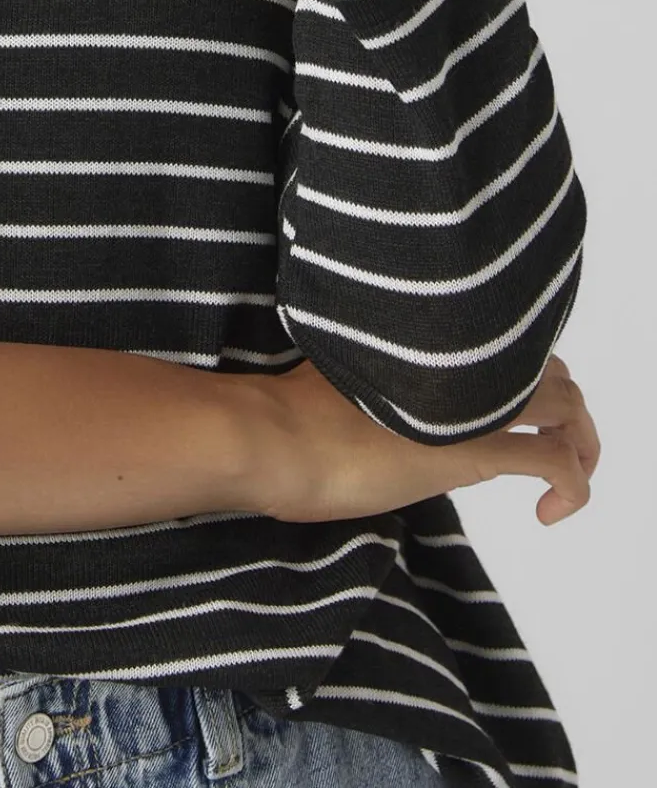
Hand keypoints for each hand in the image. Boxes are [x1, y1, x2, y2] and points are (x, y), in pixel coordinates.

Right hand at [246, 354, 599, 526]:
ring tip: (564, 482)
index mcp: (432, 345)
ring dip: (581, 443)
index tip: (514, 411)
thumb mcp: (346, 382)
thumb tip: (387, 392)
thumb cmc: (289, 417)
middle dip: (566, 410)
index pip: (510, 343)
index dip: (525, 375)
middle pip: (550, 369)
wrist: (273, 437)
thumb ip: (385, 379)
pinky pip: (556, 462)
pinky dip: (573, 486)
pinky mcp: (475, 453)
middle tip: (551, 447)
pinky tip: (550, 512)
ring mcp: (472, 406)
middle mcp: (461, 365)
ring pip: (568, 407)